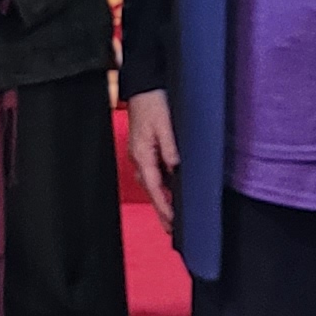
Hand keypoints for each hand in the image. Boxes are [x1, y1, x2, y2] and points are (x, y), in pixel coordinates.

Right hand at [124, 89, 179, 229]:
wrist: (143, 85)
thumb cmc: (153, 102)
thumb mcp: (165, 124)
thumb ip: (170, 147)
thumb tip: (177, 168)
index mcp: (142, 155)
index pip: (154, 188)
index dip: (164, 207)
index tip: (173, 223)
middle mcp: (139, 158)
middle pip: (151, 191)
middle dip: (161, 211)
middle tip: (172, 231)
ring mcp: (140, 154)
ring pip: (152, 184)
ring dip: (161, 200)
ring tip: (172, 217)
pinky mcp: (144, 149)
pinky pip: (153, 174)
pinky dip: (161, 186)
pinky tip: (170, 191)